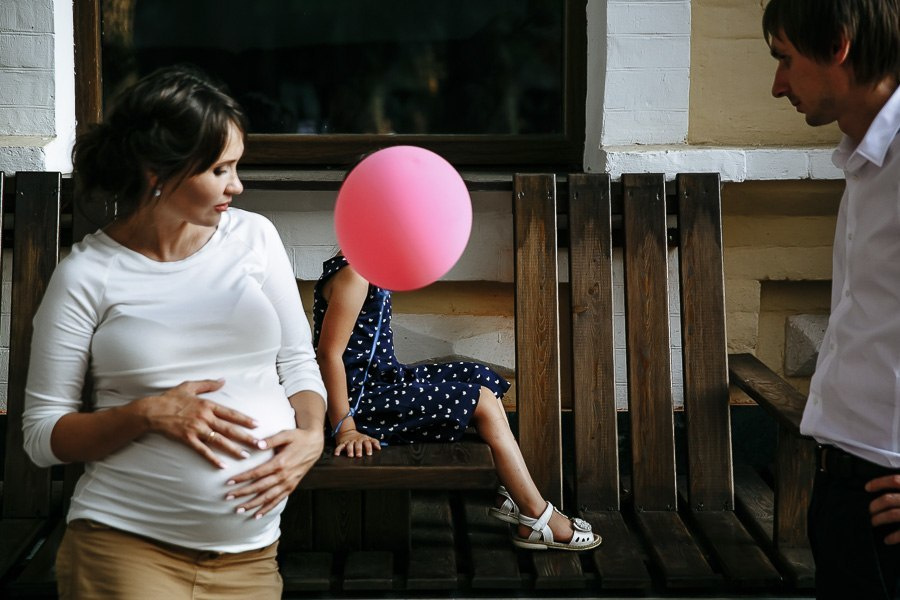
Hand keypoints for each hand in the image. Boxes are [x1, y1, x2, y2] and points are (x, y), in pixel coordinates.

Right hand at [135, 379, 260, 468]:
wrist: (151, 411)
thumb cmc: (170, 398)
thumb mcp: (189, 386)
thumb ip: (208, 384)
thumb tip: (223, 380)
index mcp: (207, 405)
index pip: (231, 413)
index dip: (245, 419)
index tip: (258, 425)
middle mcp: (204, 417)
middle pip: (230, 429)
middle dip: (246, 437)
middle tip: (260, 445)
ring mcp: (196, 429)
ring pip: (219, 441)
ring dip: (233, 449)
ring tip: (246, 456)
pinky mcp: (187, 439)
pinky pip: (202, 450)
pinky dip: (213, 458)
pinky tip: (222, 465)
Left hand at [226, 426, 324, 517]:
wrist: (315, 444)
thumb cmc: (298, 437)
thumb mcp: (286, 434)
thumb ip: (271, 440)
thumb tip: (257, 444)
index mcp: (280, 462)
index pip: (257, 473)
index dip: (243, 478)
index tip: (229, 482)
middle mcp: (283, 476)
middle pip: (259, 487)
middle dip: (243, 493)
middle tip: (228, 497)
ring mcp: (288, 483)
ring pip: (268, 497)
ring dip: (253, 505)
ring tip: (239, 510)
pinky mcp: (292, 486)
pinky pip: (278, 500)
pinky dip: (267, 508)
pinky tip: (257, 515)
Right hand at [334, 428, 381, 457]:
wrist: (347, 432)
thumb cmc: (360, 438)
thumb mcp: (368, 438)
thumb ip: (374, 442)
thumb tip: (379, 448)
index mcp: (363, 439)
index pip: (367, 443)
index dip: (368, 448)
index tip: (369, 454)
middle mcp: (356, 440)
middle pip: (358, 444)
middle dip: (359, 449)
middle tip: (359, 455)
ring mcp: (349, 442)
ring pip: (349, 446)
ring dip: (350, 450)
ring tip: (350, 456)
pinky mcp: (342, 443)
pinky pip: (339, 447)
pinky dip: (337, 450)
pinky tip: (337, 455)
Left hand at [866, 474, 899, 543]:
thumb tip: (894, 485)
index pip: (894, 480)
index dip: (878, 483)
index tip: (867, 487)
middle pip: (888, 500)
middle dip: (874, 506)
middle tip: (869, 510)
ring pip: (892, 515)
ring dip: (879, 519)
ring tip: (873, 522)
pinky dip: (893, 537)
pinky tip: (887, 540)